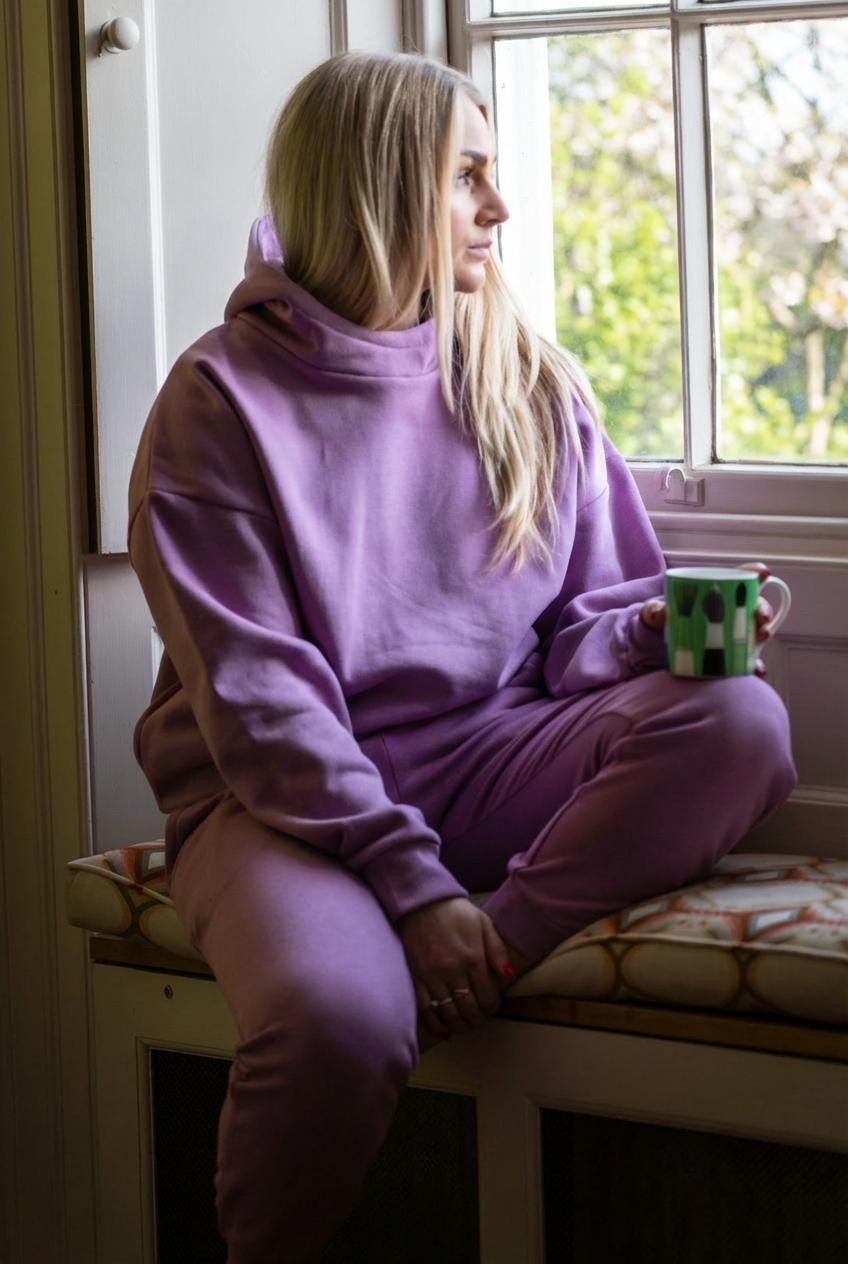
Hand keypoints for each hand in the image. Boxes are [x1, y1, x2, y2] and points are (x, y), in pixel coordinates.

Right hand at [396, 897, 512, 1040]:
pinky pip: (425, 1009)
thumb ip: (497, 950)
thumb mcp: (483, 923)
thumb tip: (508, 976)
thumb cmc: (455, 912)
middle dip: (477, 1020)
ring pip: (448, 1013)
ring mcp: (432, 976)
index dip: (493, 1007)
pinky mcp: (415, 978)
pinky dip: (435, 1025)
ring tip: (465, 1026)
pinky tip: (444, 1030)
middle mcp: (453, 971)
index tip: (492, 1007)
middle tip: (479, 1020)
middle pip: (469, 1009)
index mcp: (472, 958)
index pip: (487, 996)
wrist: (421, 901)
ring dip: (459, 1026)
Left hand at [640, 561, 775, 677]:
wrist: (659, 648)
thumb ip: (654, 611)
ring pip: (756, 630)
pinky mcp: (731, 654)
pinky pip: (748, 659)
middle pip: (754, 605)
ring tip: (762, 636)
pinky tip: (758, 668)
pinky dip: (755, 664)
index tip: (763, 572)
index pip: (738, 578)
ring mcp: (733, 632)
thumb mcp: (655, 613)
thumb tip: (660, 614)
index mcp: (714, 594)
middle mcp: (730, 611)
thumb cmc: (663, 622)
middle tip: (761, 616)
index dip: (754, 572)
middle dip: (763, 608)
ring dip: (764, 632)